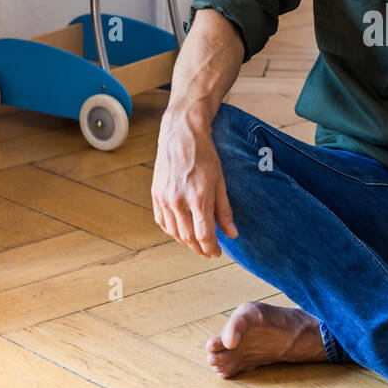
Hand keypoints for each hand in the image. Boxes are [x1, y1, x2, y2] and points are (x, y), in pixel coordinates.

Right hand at [151, 101, 238, 257]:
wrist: (181, 134)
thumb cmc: (204, 155)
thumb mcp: (220, 182)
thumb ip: (224, 210)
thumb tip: (232, 234)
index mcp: (198, 197)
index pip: (204, 235)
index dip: (211, 248)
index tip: (217, 253)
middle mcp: (178, 200)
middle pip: (188, 237)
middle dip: (200, 249)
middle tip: (209, 252)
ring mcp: (164, 198)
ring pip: (174, 232)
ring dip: (186, 242)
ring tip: (197, 244)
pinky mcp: (155, 194)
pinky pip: (162, 222)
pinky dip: (172, 231)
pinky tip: (181, 231)